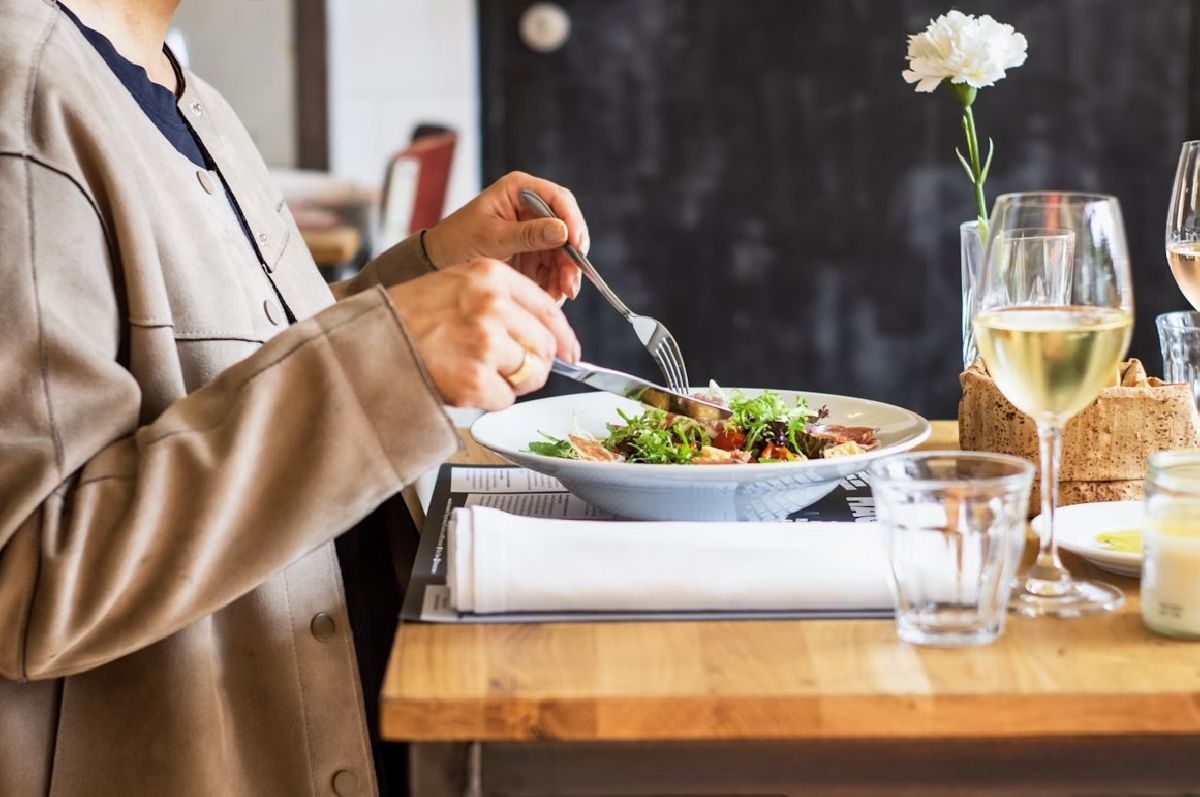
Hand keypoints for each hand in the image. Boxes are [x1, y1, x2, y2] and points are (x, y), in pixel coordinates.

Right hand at [387, 259, 580, 409]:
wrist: (369, 340)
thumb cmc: (410, 315)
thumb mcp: (457, 284)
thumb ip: (501, 299)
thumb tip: (547, 334)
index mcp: (491, 276)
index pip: (549, 309)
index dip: (564, 337)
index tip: (571, 353)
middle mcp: (493, 305)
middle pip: (545, 346)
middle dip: (535, 364)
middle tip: (512, 370)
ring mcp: (485, 343)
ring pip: (530, 374)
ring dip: (511, 382)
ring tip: (478, 373)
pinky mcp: (475, 379)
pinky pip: (506, 399)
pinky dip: (489, 399)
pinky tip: (463, 385)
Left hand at [422, 172, 587, 301]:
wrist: (438, 262)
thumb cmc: (458, 240)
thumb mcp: (492, 237)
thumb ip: (528, 234)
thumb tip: (563, 231)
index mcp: (520, 190)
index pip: (558, 199)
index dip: (572, 221)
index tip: (577, 245)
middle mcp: (532, 208)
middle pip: (567, 228)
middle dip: (571, 257)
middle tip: (571, 283)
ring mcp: (534, 232)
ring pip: (563, 252)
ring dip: (565, 275)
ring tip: (559, 295)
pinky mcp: (533, 253)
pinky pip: (553, 268)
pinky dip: (555, 283)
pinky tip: (551, 296)